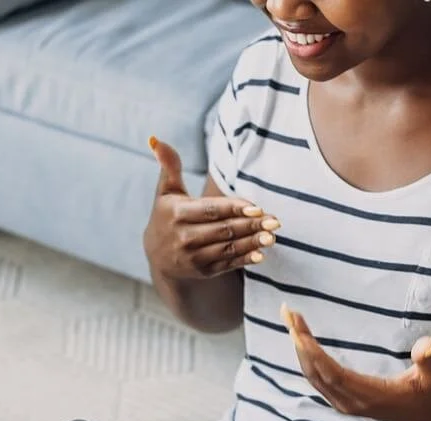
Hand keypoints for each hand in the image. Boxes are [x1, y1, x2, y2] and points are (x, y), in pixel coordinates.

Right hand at [143, 136, 280, 280]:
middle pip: (223, 230)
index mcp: (177, 214)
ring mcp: (193, 257)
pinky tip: (261, 254)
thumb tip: (156, 140)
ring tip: (271, 236)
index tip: (256, 207)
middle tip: (274, 221)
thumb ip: (168, 166)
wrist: (157, 255)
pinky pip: (227, 264)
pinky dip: (244, 260)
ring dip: (252, 243)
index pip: (211, 210)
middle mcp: (184, 238)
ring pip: (228, 249)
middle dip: (250, 226)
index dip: (235, 209)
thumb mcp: (165, 191)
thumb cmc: (167, 216)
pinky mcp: (203, 271)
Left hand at [280, 304, 430, 420]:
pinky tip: (303, 342)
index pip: (332, 373)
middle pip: (316, 373)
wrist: (429, 420)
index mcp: (370, 395)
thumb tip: (426, 344)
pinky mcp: (344, 401)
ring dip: (300, 350)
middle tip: (288, 314)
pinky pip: (318, 380)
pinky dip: (307, 360)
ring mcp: (345, 404)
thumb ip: (429, 359)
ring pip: (314, 377)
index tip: (297, 330)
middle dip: (300, 344)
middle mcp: (352, 402)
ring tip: (292, 321)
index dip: (313, 353)